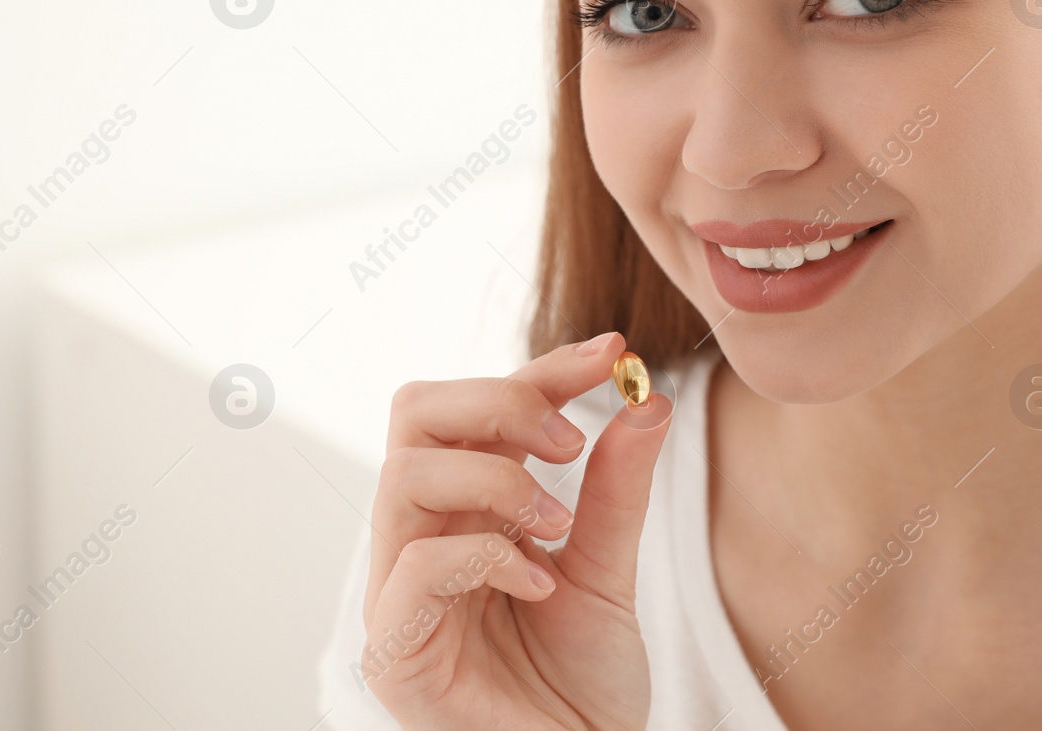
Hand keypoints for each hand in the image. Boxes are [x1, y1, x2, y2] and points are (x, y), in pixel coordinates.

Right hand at [357, 331, 674, 729]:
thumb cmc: (578, 689)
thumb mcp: (607, 574)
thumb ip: (616, 491)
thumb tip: (648, 399)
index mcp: (466, 510)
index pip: (477, 408)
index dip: (540, 370)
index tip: (612, 353)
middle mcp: (424, 536)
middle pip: (414, 412)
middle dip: (497, 402)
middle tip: (567, 441)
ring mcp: (400, 589)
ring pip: (404, 474)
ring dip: (494, 480)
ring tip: (555, 524)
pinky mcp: (394, 647)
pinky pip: (417, 564)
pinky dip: (485, 555)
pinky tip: (537, 584)